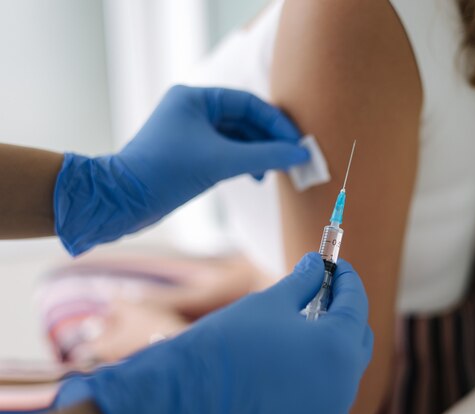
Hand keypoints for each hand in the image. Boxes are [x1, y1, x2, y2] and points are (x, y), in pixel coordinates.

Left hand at [54, 86, 307, 255]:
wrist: (122, 201)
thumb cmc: (166, 173)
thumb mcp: (222, 162)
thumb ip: (265, 157)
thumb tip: (300, 154)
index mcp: (195, 98)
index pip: (247, 103)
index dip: (275, 123)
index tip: (296, 143)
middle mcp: (192, 110)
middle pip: (243, 119)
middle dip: (268, 140)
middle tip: (291, 158)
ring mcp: (189, 132)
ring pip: (235, 137)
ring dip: (256, 154)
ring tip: (273, 173)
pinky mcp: (187, 153)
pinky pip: (224, 151)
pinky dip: (242, 162)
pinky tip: (254, 177)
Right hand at [54, 253, 372, 413]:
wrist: (189, 397)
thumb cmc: (229, 346)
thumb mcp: (270, 304)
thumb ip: (303, 283)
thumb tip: (316, 266)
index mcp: (337, 349)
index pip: (356, 305)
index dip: (348, 280)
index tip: (338, 266)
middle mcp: (342, 385)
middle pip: (356, 338)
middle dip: (343, 309)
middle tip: (323, 288)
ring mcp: (328, 408)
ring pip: (342, 366)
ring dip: (331, 338)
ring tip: (306, 317)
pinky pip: (325, 387)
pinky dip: (319, 364)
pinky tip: (295, 350)